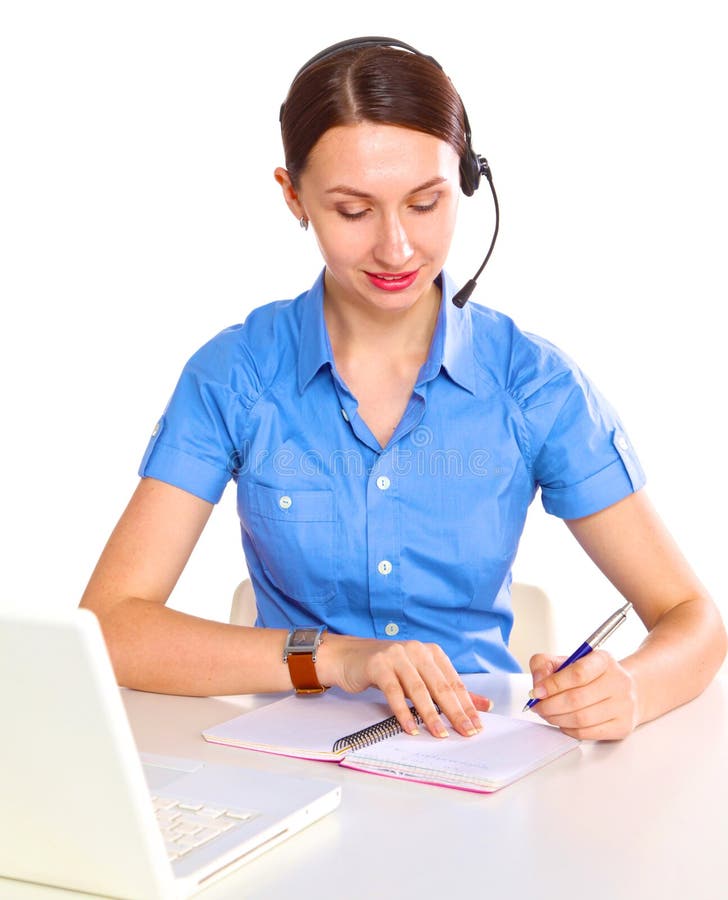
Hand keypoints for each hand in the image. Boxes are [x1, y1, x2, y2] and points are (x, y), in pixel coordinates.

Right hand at [319, 634, 491, 738]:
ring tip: (440, 734)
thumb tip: (484, 704)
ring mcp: (396, 656)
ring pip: (418, 689)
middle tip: (466, 732)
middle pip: (440, 685)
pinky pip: (394, 691)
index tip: (478, 725)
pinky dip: (403, 712)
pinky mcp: (378, 665)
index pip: (454, 682)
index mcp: (431, 652)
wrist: (348, 656)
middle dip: (455, 712)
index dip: (467, 704)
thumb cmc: (387, 668)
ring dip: (430, 714)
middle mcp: (416, 650)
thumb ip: (448, 688)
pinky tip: (410, 728)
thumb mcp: (419, 675)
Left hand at [527, 650, 639, 739]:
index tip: (537, 692)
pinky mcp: (622, 726)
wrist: (621, 689)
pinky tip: (563, 722)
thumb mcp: (567, 661)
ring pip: (582, 718)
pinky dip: (569, 730)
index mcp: (603, 660)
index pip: (577, 673)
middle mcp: (618, 681)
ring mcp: (623, 705)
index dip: (553, 685)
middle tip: (538, 707)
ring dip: (557, 719)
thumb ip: (545, 664)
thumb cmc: (590, 675)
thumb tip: (538, 684)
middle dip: (550, 705)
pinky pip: (588, 733)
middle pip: (576, 699)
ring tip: (547, 714)